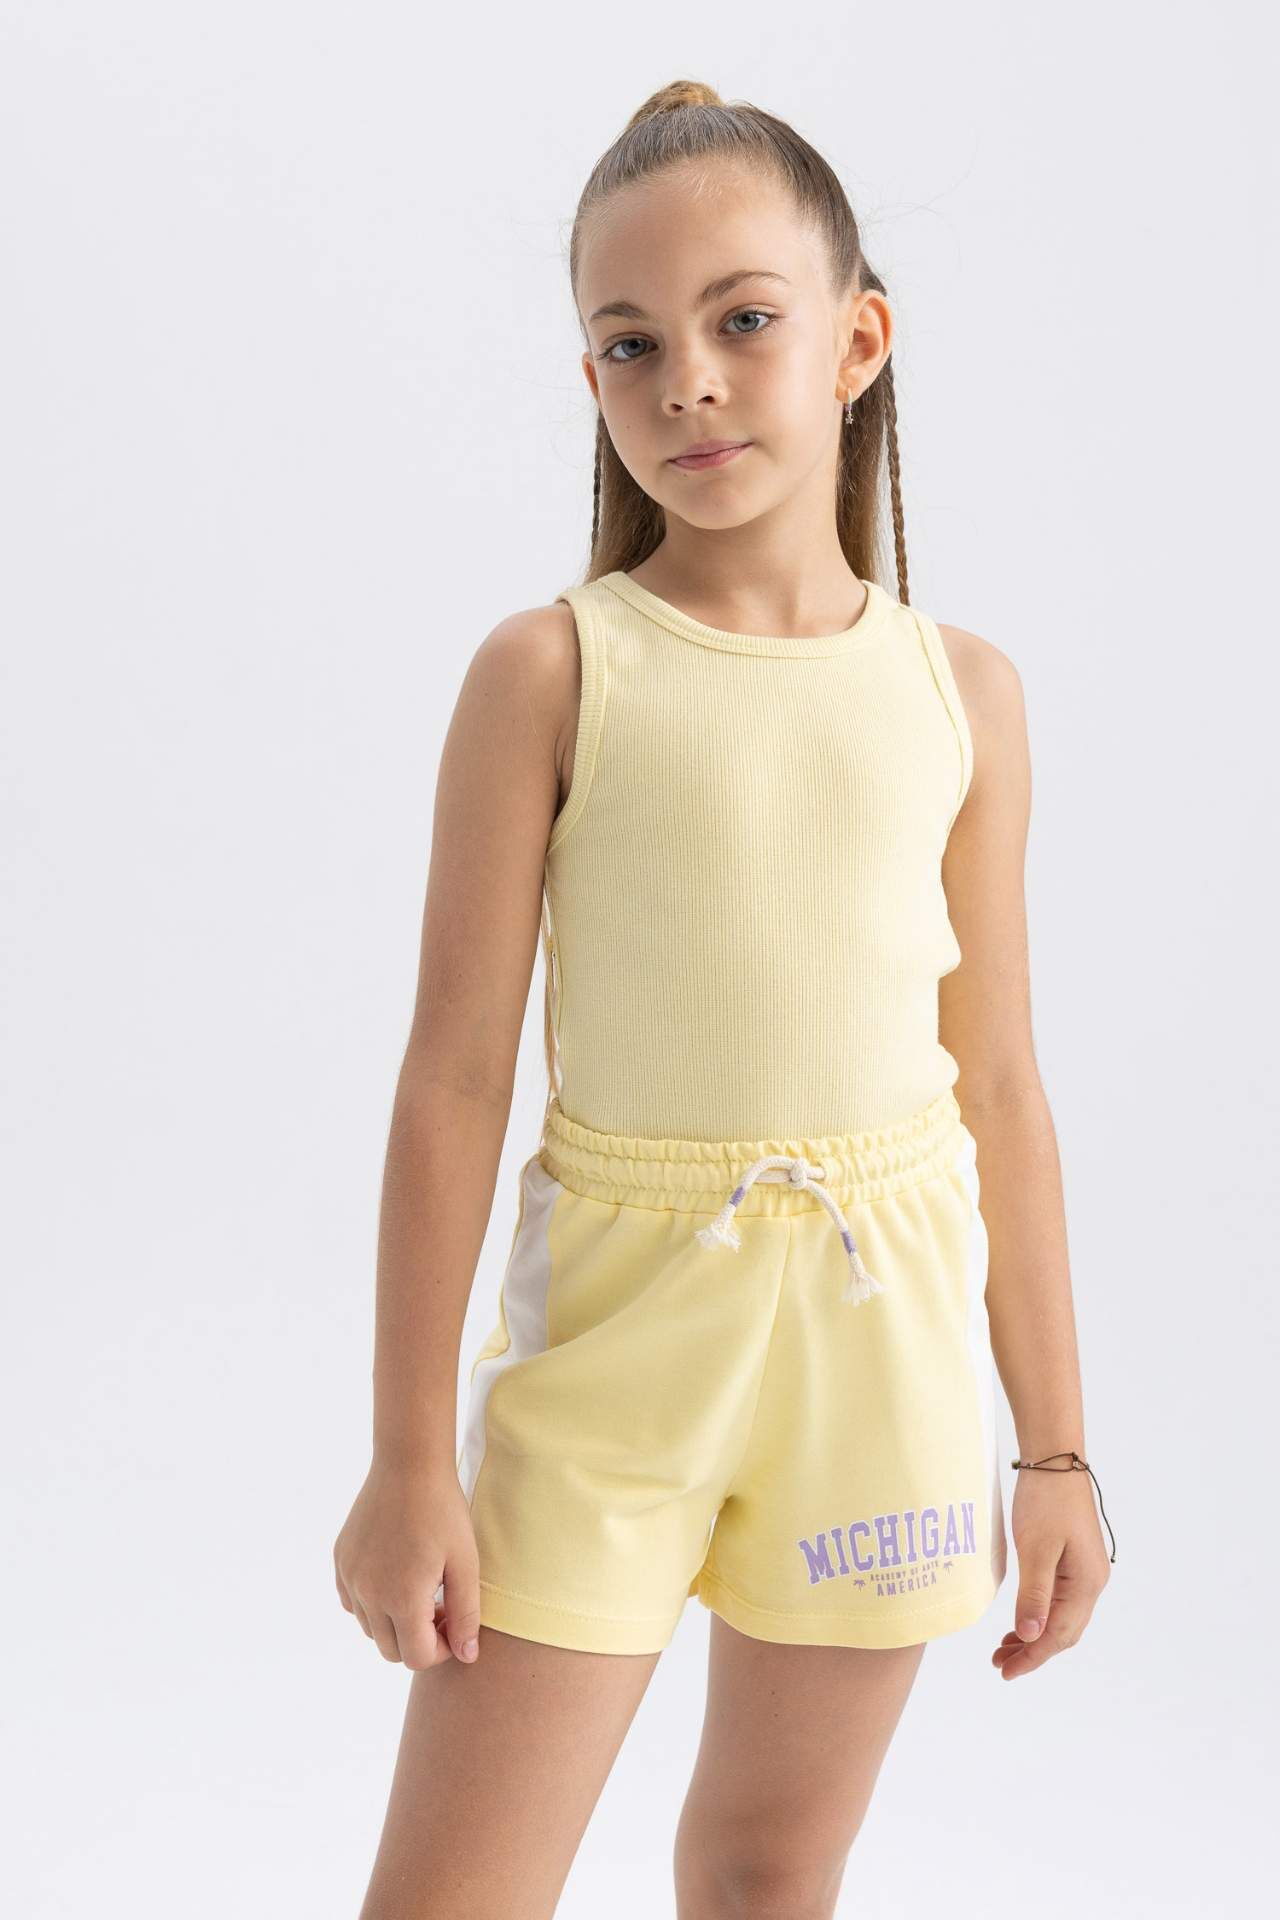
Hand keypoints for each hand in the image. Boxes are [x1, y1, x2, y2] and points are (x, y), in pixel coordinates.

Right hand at [333, 1455, 481, 1670]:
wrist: (409, 1464)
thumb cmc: (443, 1511)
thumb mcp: (466, 1563)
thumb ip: (466, 1615)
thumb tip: (467, 1656)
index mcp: (401, 1599)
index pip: (416, 1657)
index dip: (441, 1649)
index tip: (455, 1623)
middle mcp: (368, 1595)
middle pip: (391, 1650)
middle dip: (419, 1640)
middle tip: (441, 1608)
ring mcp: (350, 1577)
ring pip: (370, 1628)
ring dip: (395, 1622)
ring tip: (421, 1590)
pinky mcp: (341, 1560)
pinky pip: (352, 1602)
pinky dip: (372, 1603)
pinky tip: (395, 1576)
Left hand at [992, 1457, 1111, 1679]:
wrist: (1056, 1460)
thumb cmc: (1045, 1500)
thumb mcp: (1035, 1549)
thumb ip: (1034, 1595)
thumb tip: (1032, 1637)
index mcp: (1087, 1584)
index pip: (1058, 1635)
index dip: (1032, 1657)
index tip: (1006, 1672)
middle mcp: (1092, 1583)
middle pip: (1064, 1632)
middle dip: (1033, 1651)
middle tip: (999, 1663)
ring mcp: (1086, 1572)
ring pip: (1062, 1618)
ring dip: (1035, 1636)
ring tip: (1004, 1648)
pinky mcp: (1075, 1561)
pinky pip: (1060, 1601)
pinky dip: (1040, 1616)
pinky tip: (1022, 1621)